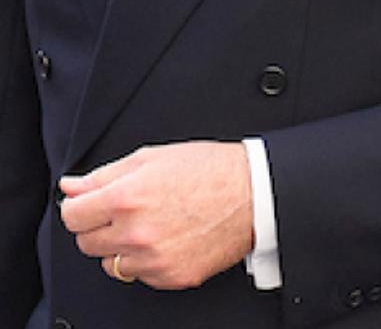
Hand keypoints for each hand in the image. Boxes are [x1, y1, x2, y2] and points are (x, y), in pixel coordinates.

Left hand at [59, 141, 252, 288]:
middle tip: (130, 209)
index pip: (72, 215)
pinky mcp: (169, 276)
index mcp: (128, 197)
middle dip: (101, 225)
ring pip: (110, 263)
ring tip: (154, 224)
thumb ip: (106, 173)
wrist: (255, 193)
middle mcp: (136, 232)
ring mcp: (152, 259)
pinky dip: (147, 261)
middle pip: (86, 242)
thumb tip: (72, 186)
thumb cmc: (211, 169)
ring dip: (123, 247)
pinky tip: (169, 238)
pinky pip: (139, 275)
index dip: (81, 206)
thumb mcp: (155, 157)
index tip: (91, 203)